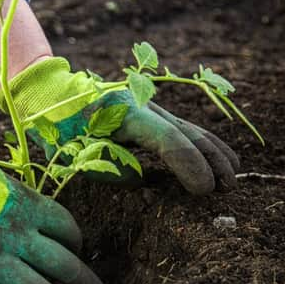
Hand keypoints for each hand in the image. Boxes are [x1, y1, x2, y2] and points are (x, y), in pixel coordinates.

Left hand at [0, 57, 239, 194]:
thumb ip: (109, 168)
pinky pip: (180, 128)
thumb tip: (142, 179)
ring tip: (233, 175)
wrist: (51, 92)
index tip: (204, 190)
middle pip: (187, 132)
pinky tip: (216, 157)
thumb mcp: (74, 152)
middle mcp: (143, 105)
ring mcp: (148, 106)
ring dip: (213, 151)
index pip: (167, 140)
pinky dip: (201, 143)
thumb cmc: (57, 125)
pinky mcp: (148, 112)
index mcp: (125, 113)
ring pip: (189, 128)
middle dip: (211, 160)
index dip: (189, 165)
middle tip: (227, 188)